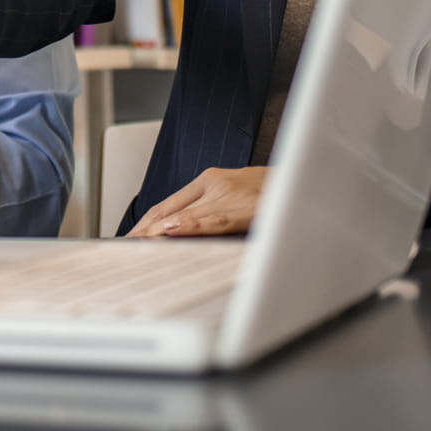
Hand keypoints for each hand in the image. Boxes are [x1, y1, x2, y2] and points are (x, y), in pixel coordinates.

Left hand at [127, 166, 267, 237]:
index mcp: (209, 180)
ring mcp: (228, 194)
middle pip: (169, 210)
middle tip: (122, 251)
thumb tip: (179, 233)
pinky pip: (214, 220)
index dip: (145, 223)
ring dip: (158, 232)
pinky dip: (191, 226)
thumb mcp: (236, 197)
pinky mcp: (245, 206)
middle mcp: (214, 184)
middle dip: (144, 231)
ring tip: (136, 245)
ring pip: (186, 216)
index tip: (127, 241)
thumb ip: (210, 211)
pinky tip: (172, 231)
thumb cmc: (273, 194)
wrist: (308, 179)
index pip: (166, 204)